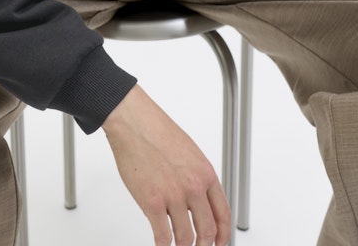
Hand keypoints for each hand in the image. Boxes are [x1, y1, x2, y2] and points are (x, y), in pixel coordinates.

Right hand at [102, 84, 230, 245]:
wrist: (134, 123)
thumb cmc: (157, 131)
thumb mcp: (189, 153)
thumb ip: (196, 177)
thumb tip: (197, 201)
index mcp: (205, 173)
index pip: (223, 214)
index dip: (223, 235)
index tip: (220, 243)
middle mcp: (193, 186)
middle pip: (207, 231)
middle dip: (204, 245)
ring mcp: (174, 196)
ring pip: (186, 238)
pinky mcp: (152, 203)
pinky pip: (163, 236)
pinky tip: (162, 245)